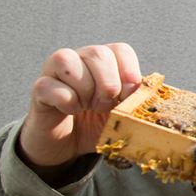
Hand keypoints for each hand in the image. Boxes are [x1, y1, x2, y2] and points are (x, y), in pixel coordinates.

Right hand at [18, 43, 141, 174]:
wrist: (69, 145)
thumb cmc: (99, 124)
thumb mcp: (124, 114)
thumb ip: (139, 101)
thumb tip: (156, 96)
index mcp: (106, 62)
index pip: (122, 50)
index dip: (129, 74)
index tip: (128, 97)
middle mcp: (80, 59)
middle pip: (98, 53)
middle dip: (108, 84)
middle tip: (104, 106)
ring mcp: (56, 71)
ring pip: (67, 60)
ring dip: (84, 90)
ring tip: (86, 107)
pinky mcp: (40, 88)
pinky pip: (49, 85)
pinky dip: (66, 101)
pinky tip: (70, 111)